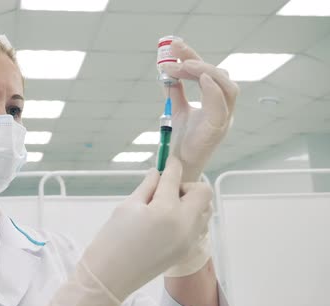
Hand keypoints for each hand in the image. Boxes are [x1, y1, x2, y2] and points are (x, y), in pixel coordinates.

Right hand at [30, 157, 212, 305]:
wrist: (110, 276)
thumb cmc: (112, 239)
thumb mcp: (127, 206)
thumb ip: (147, 187)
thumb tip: (158, 173)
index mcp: (166, 209)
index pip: (174, 177)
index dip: (171, 165)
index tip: (168, 161)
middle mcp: (185, 224)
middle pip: (202, 192)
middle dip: (186, 185)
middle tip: (165, 190)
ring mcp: (190, 239)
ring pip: (204, 210)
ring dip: (191, 202)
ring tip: (166, 207)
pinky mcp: (187, 250)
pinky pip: (198, 226)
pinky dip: (188, 218)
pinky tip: (167, 223)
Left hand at [161, 40, 239, 180]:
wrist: (177, 168)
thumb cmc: (181, 142)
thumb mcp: (176, 111)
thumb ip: (175, 92)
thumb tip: (167, 72)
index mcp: (215, 103)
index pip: (208, 74)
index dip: (193, 58)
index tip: (174, 47)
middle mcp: (223, 109)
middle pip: (219, 76)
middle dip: (197, 60)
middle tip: (175, 52)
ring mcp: (223, 119)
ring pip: (227, 87)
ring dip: (205, 71)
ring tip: (184, 65)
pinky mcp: (217, 129)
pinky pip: (221, 105)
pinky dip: (212, 89)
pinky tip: (198, 78)